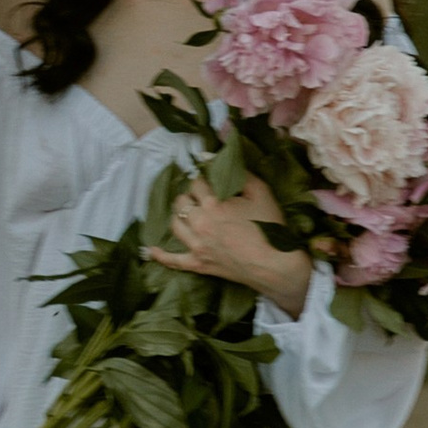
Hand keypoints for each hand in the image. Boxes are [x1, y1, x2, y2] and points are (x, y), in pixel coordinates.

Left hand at [148, 172, 311, 316]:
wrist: (275, 265)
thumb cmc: (270, 227)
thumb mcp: (261, 192)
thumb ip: (242, 174)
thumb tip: (225, 162)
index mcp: (213, 204)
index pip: (197, 183)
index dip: (203, 179)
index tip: (208, 180)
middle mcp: (199, 223)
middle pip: (182, 202)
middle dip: (189, 196)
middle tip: (200, 196)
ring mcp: (196, 246)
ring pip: (175, 224)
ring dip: (179, 215)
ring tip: (187, 211)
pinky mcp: (198, 264)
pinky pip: (174, 261)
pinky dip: (161, 255)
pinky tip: (152, 249)